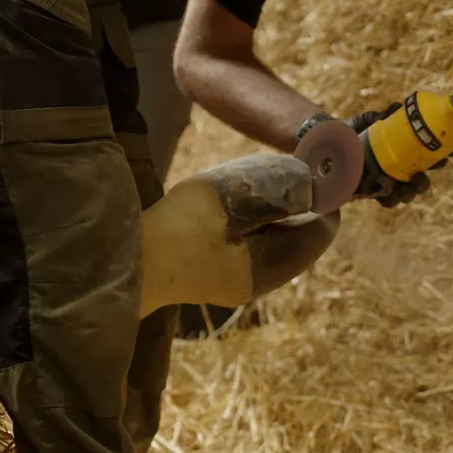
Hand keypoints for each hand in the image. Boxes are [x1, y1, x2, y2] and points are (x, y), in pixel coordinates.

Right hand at [141, 153, 339, 316]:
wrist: (129, 262)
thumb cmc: (181, 226)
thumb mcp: (234, 195)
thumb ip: (280, 188)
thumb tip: (313, 185)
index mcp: (272, 265)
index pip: (322, 230)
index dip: (323, 197)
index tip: (310, 169)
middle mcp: (262, 281)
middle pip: (300, 238)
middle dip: (296, 205)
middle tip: (279, 172)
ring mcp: (238, 284)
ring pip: (275, 243)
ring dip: (272, 214)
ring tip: (251, 186)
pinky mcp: (217, 278)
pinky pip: (251, 248)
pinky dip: (250, 225)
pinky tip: (229, 209)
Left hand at [346, 102, 442, 207]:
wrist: (321, 145)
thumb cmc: (347, 132)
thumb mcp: (365, 121)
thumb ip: (380, 117)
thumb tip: (395, 108)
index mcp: (401, 154)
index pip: (427, 158)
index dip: (441, 157)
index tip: (452, 151)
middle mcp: (395, 171)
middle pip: (419, 180)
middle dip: (426, 179)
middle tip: (428, 172)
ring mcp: (383, 184)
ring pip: (406, 193)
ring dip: (413, 190)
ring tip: (411, 184)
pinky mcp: (369, 194)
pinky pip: (386, 201)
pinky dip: (391, 199)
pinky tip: (391, 192)